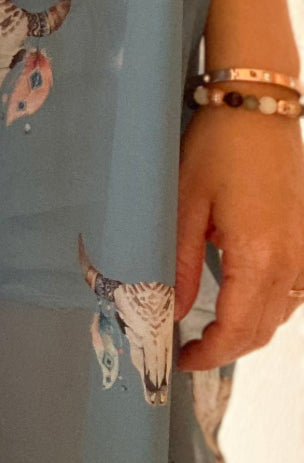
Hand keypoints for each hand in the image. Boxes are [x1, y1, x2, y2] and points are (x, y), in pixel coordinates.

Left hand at [175, 103, 303, 370]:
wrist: (258, 103)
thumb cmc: (218, 145)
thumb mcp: (184, 202)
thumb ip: (180, 262)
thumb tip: (172, 308)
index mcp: (259, 254)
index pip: (239, 328)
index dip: (211, 353)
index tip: (183, 359)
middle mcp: (292, 259)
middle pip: (265, 328)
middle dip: (227, 347)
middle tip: (190, 348)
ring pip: (284, 313)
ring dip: (250, 328)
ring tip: (211, 328)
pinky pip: (297, 289)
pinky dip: (271, 305)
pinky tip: (243, 297)